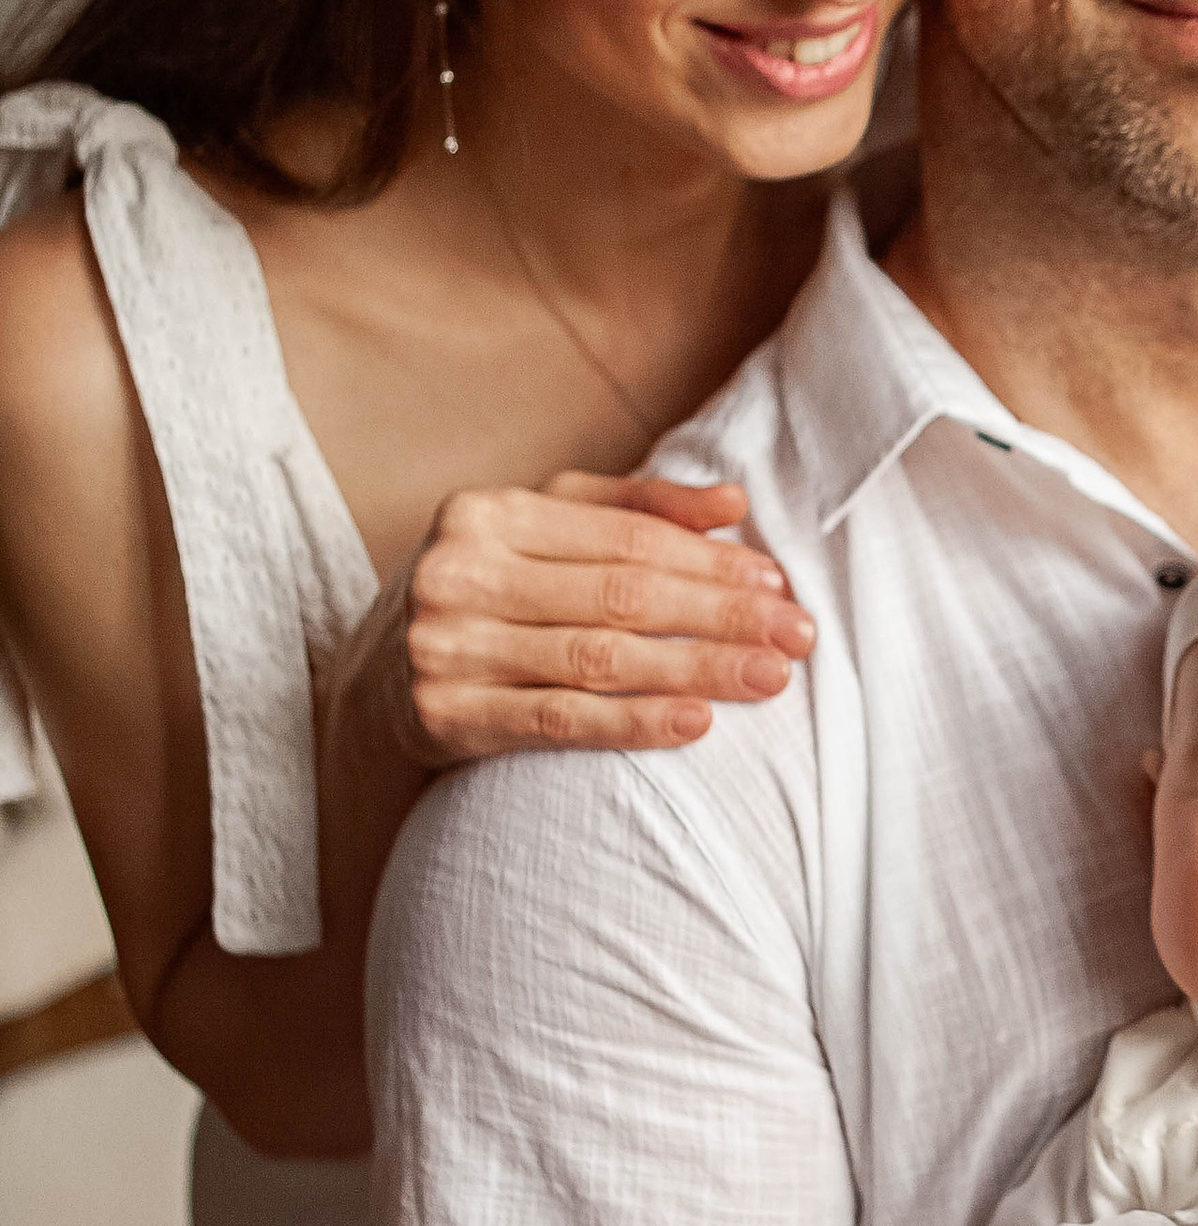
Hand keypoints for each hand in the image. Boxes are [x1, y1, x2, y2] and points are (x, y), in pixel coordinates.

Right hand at [362, 472, 817, 767]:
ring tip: (769, 678)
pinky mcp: (445, 717)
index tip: (777, 582)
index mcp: (487, 512)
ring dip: (698, 669)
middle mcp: (460, 573)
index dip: (708, 560)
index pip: (624, 536)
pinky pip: (561, 721)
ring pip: (600, 658)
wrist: (370, 684)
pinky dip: (634, 723)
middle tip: (798, 635)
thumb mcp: (539, 530)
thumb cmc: (484, 593)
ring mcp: (446, 647)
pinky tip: (697, 723)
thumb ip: (634, 508)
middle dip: (721, 614)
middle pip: (622, 595)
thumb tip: (735, 501)